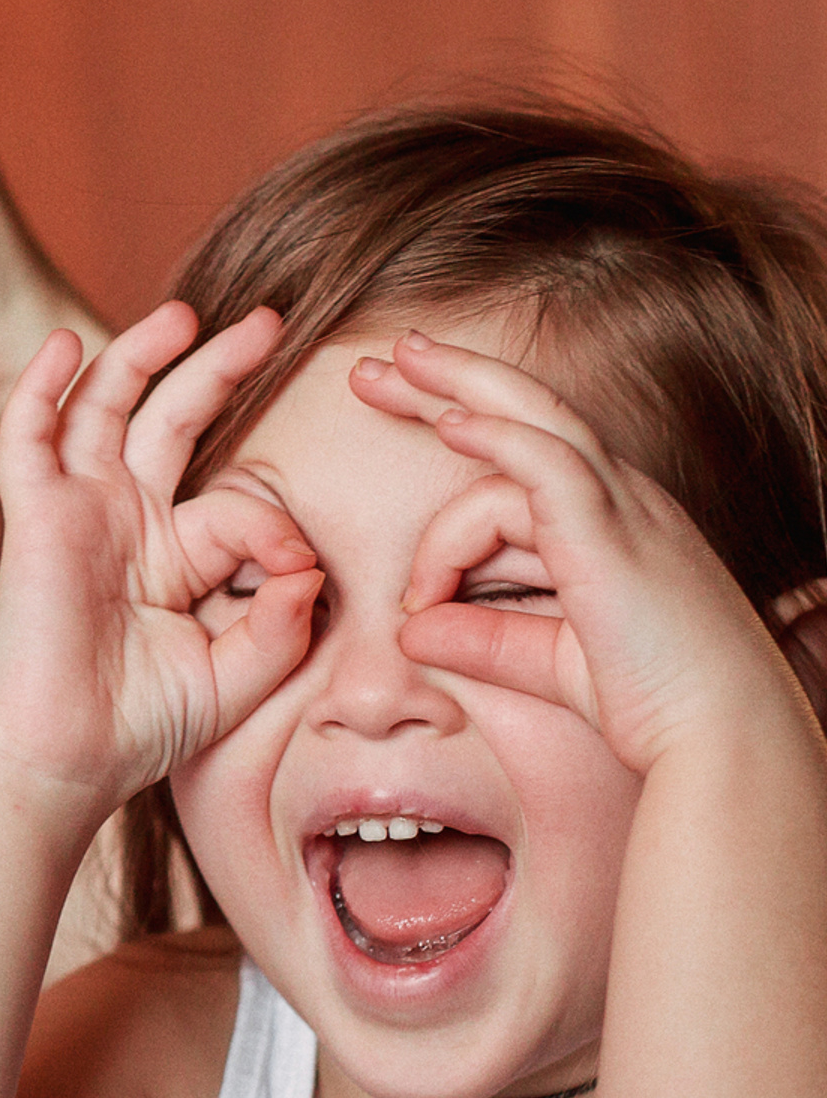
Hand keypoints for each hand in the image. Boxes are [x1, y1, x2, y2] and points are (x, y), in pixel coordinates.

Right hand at [0, 303, 320, 806]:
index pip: (240, 506)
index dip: (277, 533)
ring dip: (142, 355)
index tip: (298, 577)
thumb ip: (280, 622)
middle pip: (172, 420)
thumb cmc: (139, 728)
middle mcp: (125, 521)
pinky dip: (41, 389)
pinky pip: (29, 439)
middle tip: (271, 322)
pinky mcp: (35, 519)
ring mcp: (79, 514)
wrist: (62, 762)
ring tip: (184, 314)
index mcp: (173, 555)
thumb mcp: (237, 674)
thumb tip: (307, 565)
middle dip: (219, 368)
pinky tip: (65, 346)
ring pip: (106, 410)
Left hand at [354, 333, 804, 770]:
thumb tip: (409, 630)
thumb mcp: (548, 662)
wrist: (721, 736)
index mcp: (609, 520)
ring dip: (455, 392)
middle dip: (451, 379)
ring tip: (385, 371)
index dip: (458, 432)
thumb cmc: (653, 701)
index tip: (394, 432)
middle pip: (529, 411)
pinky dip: (498, 439)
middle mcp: (623, 499)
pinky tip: (450, 424)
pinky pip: (552, 466)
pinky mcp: (615, 536)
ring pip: (534, 423)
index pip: (526, 449)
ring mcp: (625, 510)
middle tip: (376, 362)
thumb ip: (482, 639)